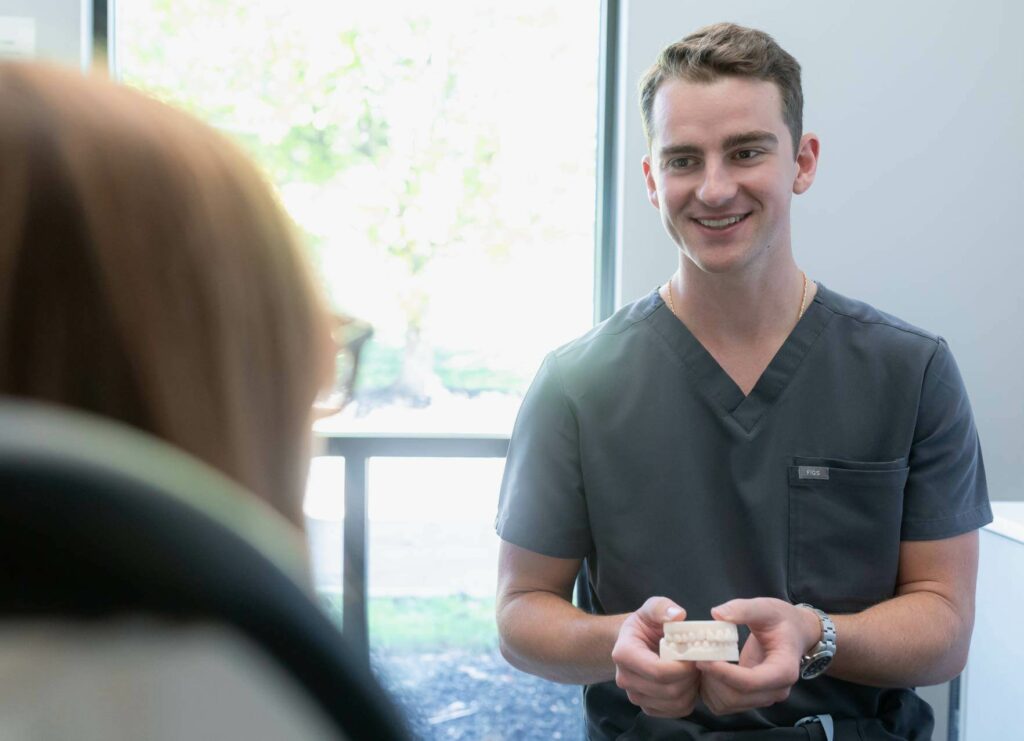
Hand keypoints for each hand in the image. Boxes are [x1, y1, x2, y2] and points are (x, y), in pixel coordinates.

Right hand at [611, 597, 699, 717]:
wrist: (635, 643)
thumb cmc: (645, 625)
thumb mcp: (651, 608)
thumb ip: (662, 608)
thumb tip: (677, 615)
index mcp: (623, 654)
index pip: (658, 671)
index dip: (682, 666)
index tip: (694, 654)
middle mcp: (625, 679)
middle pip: (668, 689)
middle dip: (690, 676)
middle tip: (697, 661)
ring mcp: (635, 696)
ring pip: (674, 703)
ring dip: (691, 688)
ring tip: (692, 670)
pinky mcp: (647, 707)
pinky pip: (676, 711)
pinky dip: (688, 698)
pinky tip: (687, 682)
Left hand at [697, 598, 819, 714]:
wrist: (794, 634)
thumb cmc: (781, 620)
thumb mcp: (766, 607)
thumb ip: (743, 609)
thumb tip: (717, 614)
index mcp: (784, 670)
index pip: (750, 681)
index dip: (723, 673)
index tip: (702, 659)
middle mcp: (776, 690)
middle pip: (737, 696)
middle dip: (712, 678)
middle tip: (698, 656)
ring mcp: (763, 698)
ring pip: (728, 704)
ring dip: (709, 685)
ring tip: (703, 660)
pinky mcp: (751, 700)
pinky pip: (724, 705)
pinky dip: (710, 692)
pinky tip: (708, 670)